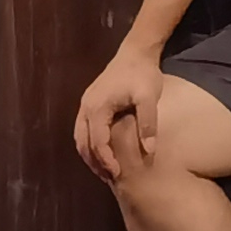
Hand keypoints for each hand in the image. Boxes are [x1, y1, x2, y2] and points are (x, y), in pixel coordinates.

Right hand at [72, 49, 164, 179]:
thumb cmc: (142, 74)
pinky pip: (83, 129)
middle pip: (83, 142)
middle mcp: (86, 107)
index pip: (98, 141)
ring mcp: (85, 104)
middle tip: (111, 178)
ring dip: (90, 156)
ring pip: (80, 137)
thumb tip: (149, 150)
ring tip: (106, 171)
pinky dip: (90, 144)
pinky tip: (103, 153)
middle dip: (95, 162)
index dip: (106, 160)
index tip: (118, 174)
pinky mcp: (89, 103)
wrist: (135, 52)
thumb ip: (147, 123)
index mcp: (98, 107)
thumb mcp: (149, 97)